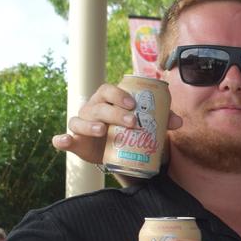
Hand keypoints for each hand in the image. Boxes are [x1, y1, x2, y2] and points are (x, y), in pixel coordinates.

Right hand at [51, 82, 185, 163]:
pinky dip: (62, 140)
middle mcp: (91, 109)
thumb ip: (160, 119)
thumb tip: (178, 121)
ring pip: (79, 120)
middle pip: (98, 106)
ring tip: (102, 131)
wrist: (115, 150)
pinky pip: (64, 139)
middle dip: (114, 113)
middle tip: (131, 123)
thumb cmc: (128, 129)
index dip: (118, 94)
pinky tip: (64, 141)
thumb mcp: (144, 123)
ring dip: (90, 124)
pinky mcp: (76, 142)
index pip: (108, 90)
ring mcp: (81, 125)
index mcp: (107, 100)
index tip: (133, 104)